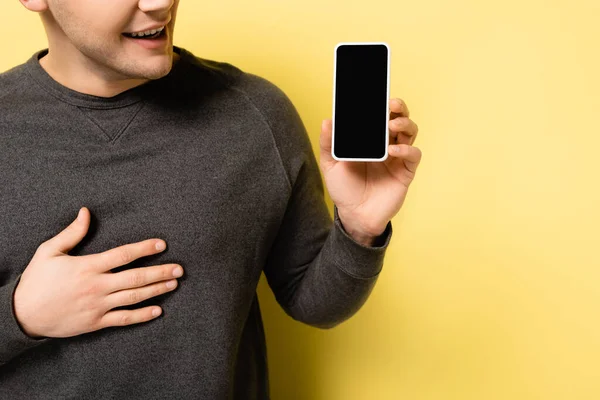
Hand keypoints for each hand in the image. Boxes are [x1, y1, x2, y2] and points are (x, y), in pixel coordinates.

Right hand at [13, 207, 183, 338]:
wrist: (21, 314)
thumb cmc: (36, 280)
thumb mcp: (49, 251)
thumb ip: (72, 232)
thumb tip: (86, 211)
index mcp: (88, 266)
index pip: (123, 254)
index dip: (145, 248)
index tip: (162, 244)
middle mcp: (97, 286)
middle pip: (135, 277)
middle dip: (160, 272)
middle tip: (179, 268)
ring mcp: (98, 306)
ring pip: (134, 297)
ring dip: (156, 290)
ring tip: (174, 284)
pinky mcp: (96, 322)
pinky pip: (123, 319)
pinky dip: (142, 315)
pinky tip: (158, 310)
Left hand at [319, 97, 421, 242]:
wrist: (354, 216)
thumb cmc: (344, 190)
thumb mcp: (330, 165)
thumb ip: (328, 144)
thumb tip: (327, 121)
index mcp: (369, 140)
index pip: (379, 116)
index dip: (381, 104)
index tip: (376, 95)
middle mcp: (386, 145)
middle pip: (399, 118)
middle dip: (398, 107)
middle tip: (391, 103)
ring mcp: (397, 157)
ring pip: (410, 132)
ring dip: (404, 123)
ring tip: (392, 124)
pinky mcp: (406, 172)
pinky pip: (413, 154)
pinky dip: (406, 149)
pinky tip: (392, 150)